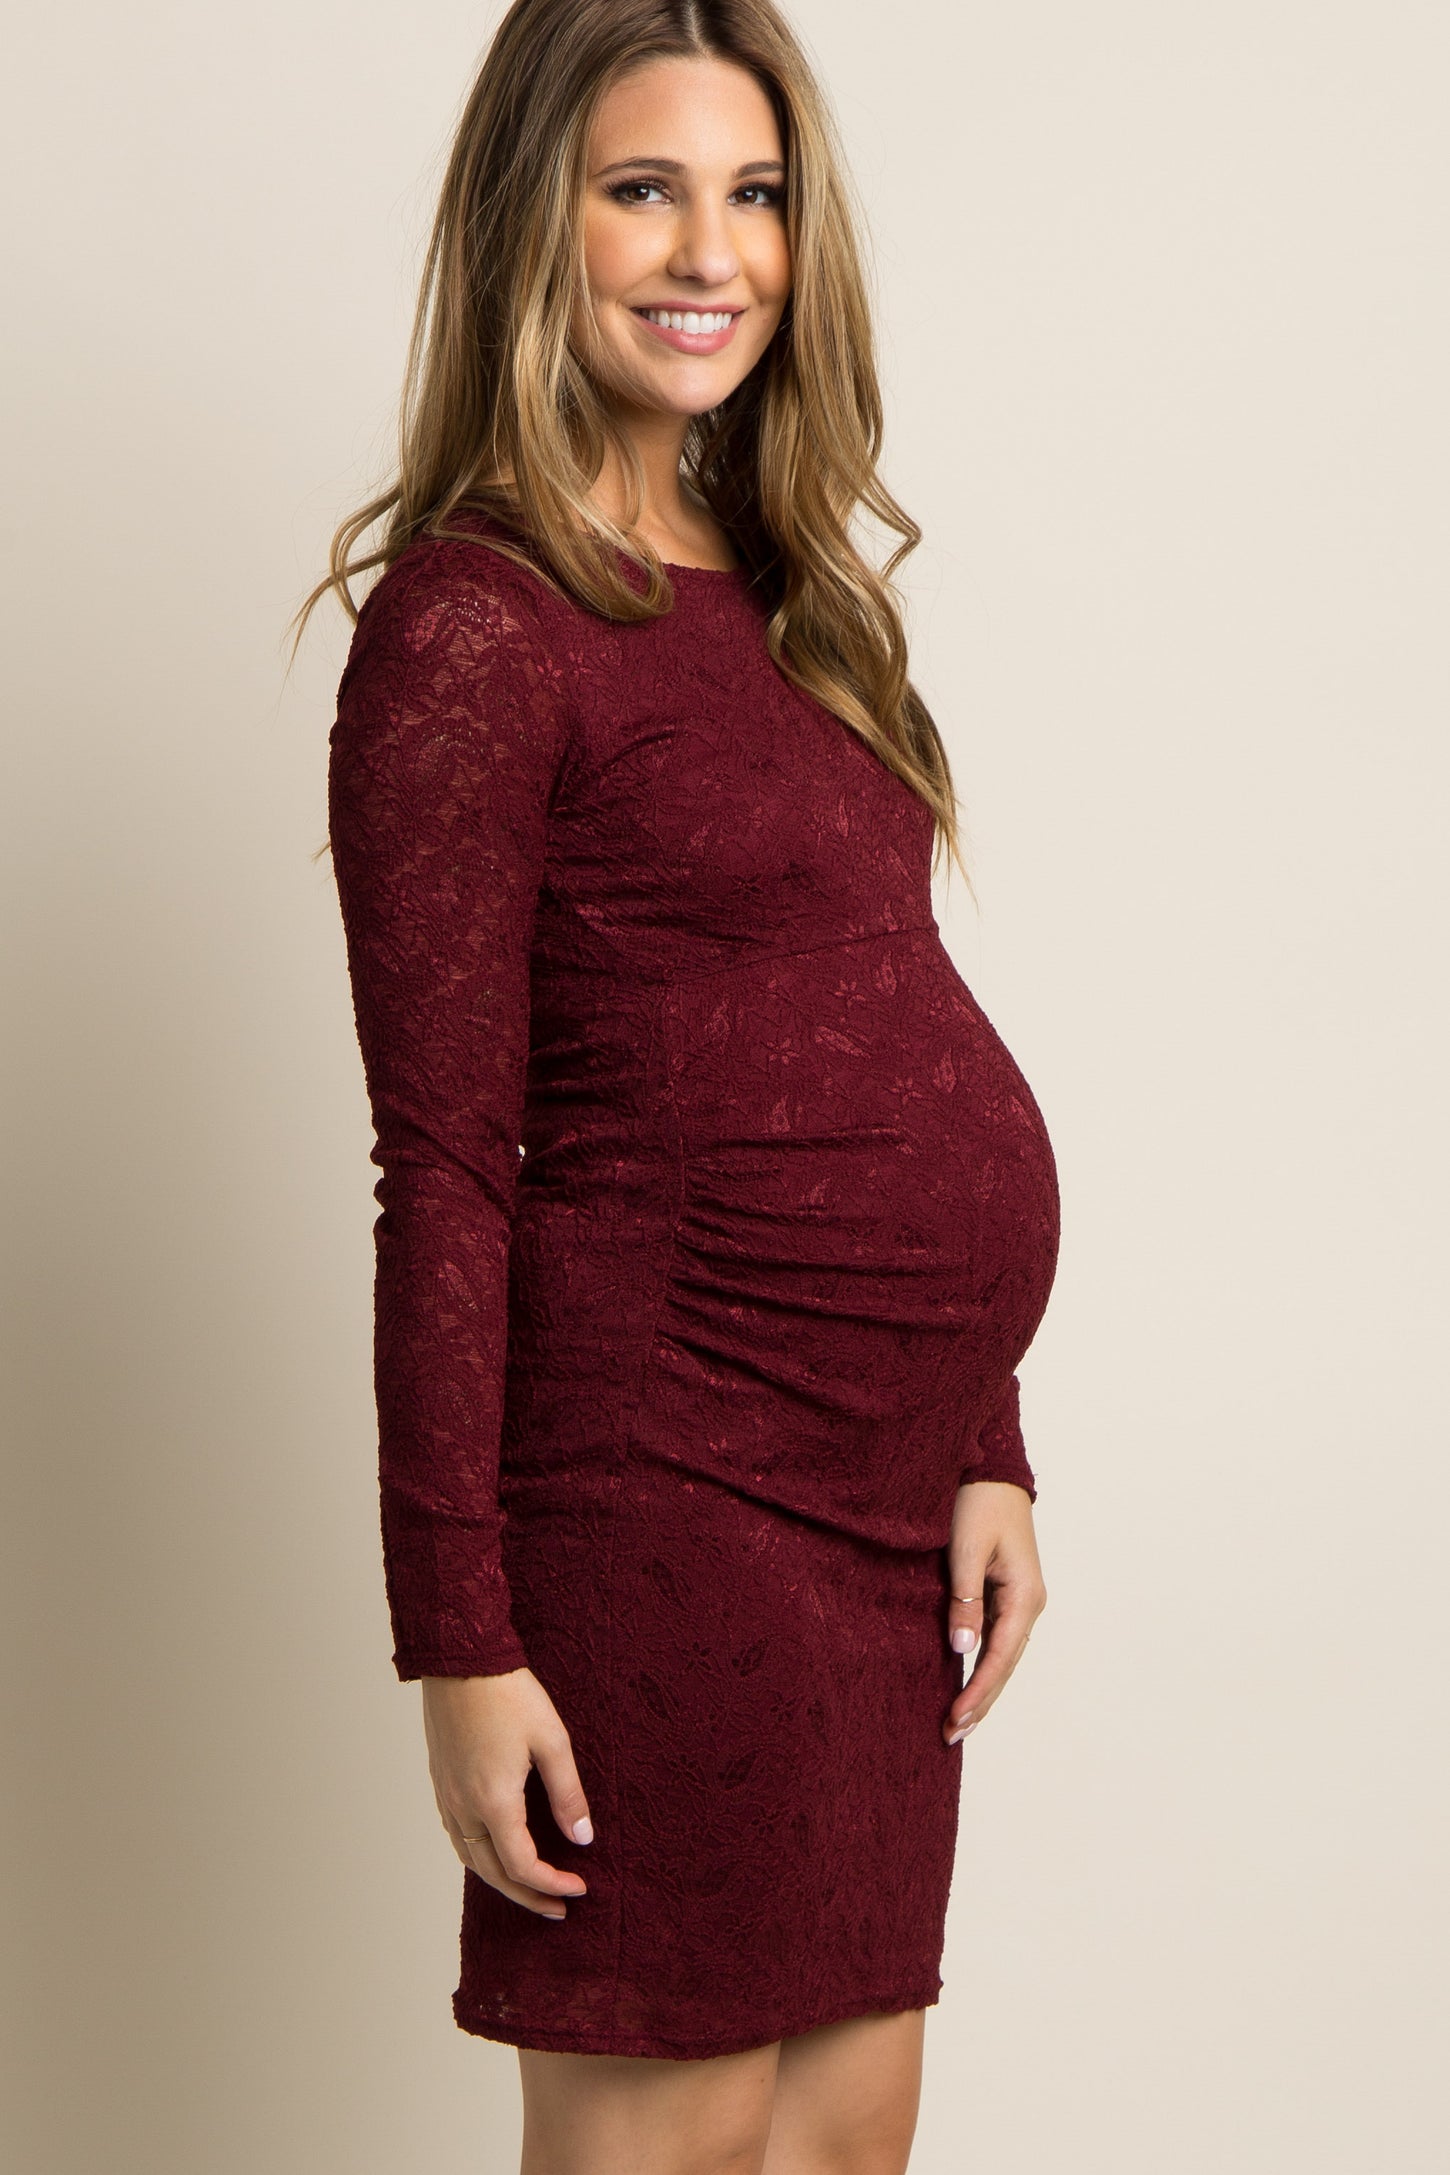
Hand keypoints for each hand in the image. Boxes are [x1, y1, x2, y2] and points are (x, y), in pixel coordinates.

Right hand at [420, 1669, 593, 1919]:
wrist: (461, 1658)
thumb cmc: (508, 1694)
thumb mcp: (551, 1740)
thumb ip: (567, 1793)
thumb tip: (582, 1838)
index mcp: (493, 1801)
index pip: (522, 1866)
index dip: (552, 1884)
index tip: (579, 1888)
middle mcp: (463, 1807)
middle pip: (492, 1874)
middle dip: (527, 1896)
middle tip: (558, 1908)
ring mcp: (447, 1796)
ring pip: (470, 1859)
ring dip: (501, 1881)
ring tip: (530, 1889)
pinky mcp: (440, 1782)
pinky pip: (457, 1836)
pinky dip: (479, 1857)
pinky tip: (497, 1851)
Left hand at [943, 1481, 1046, 1746]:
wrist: (990, 1469)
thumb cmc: (976, 1503)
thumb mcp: (967, 1549)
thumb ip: (965, 1598)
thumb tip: (962, 1649)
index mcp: (1025, 1596)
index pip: (999, 1658)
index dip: (977, 1693)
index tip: (954, 1721)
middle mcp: (1028, 1603)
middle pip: (1004, 1666)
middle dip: (980, 1703)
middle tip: (950, 1736)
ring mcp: (1019, 1599)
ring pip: (1001, 1657)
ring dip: (981, 1689)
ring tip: (957, 1723)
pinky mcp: (1005, 1593)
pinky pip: (996, 1640)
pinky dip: (981, 1666)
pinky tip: (965, 1683)